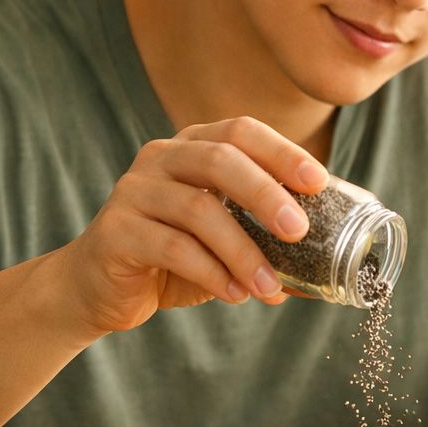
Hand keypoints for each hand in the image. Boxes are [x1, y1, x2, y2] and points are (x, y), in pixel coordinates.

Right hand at [52, 116, 328, 336]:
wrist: (98, 288)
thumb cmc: (173, 259)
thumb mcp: (226, 243)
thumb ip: (267, 244)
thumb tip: (329, 269)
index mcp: (194, 147)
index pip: (241, 131)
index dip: (282, 152)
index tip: (318, 182)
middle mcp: (161, 158)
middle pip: (219, 160)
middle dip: (266, 194)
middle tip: (299, 232)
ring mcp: (133, 191)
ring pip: (198, 210)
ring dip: (243, 252)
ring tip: (269, 287)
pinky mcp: (114, 231)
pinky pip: (170, 247)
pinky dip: (211, 272)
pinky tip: (235, 294)